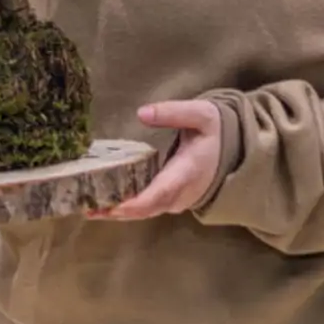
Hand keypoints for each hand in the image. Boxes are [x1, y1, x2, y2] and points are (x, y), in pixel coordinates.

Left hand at [91, 100, 221, 220]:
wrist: (236, 153)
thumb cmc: (215, 132)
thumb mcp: (201, 115)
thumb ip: (173, 112)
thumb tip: (142, 113)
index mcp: (187, 173)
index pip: (158, 195)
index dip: (134, 204)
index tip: (110, 206)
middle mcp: (180, 194)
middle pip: (146, 209)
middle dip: (117, 211)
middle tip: (87, 206)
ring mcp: (177, 201)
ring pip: (145, 211)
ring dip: (119, 211)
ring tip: (90, 205)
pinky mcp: (172, 200)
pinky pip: (148, 207)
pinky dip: (128, 206)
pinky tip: (108, 199)